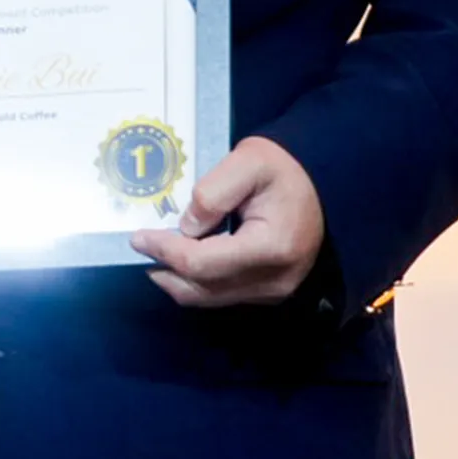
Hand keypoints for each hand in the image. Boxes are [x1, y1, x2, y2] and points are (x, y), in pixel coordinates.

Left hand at [130, 136, 325, 307]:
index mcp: (272, 248)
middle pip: (201, 289)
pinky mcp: (268, 292)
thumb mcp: (248, 161)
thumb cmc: (284, 169)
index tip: (138, 236)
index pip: (202, 264)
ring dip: (176, 277)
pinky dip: (195, 279)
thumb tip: (185, 227)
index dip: (164, 251)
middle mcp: (274, 280)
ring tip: (156, 249)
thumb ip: (213, 192)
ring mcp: (273, 291)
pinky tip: (181, 255)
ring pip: (207, 297)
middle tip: (141, 245)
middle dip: (164, 269)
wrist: (319, 185)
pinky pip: (221, 294)